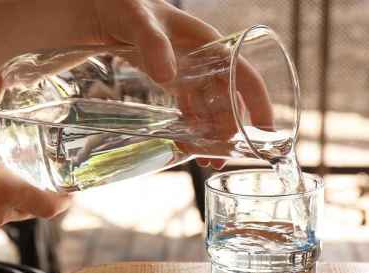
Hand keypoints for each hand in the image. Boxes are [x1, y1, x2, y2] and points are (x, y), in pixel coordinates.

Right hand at [0, 71, 69, 247]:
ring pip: (11, 207)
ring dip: (13, 187)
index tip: (74, 186)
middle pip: (35, 206)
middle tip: (46, 167)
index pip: (53, 206)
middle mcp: (2, 213)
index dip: (67, 197)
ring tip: (4, 162)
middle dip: (42, 187)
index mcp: (9, 194)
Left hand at [90, 0, 272, 169]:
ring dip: (211, 135)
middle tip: (219, 159)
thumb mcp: (137, 20)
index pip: (243, 76)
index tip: (266, 132)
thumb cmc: (124, 5)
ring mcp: (189, 72)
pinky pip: (189, 109)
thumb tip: (166, 77)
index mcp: (208, 43)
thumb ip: (152, 43)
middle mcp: (205, 60)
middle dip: (230, 131)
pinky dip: (191, 128)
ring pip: (210, 108)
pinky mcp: (172, 81)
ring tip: (206, 161)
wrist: (101, 8)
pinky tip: (186, 148)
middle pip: (228, 100)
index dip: (258, 104)